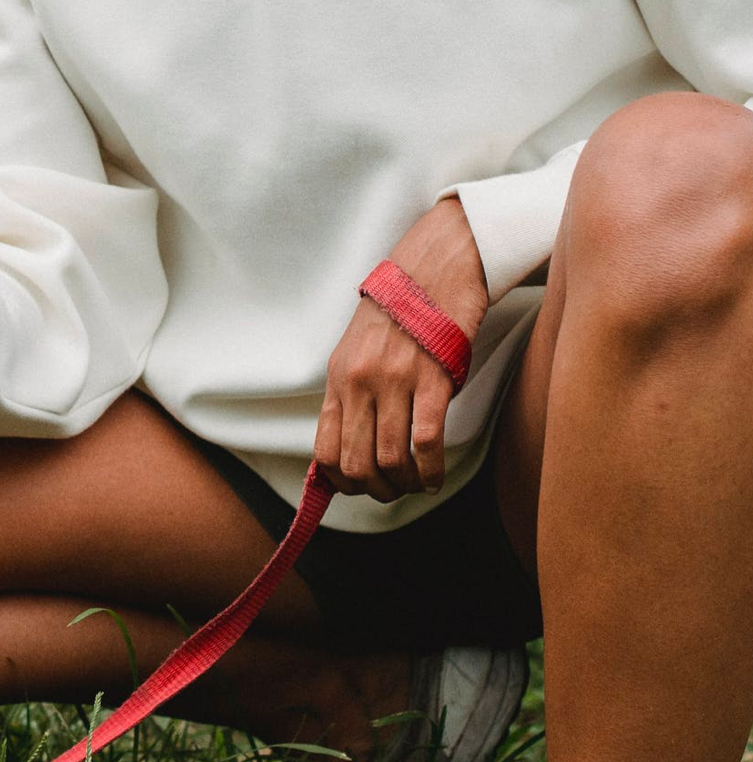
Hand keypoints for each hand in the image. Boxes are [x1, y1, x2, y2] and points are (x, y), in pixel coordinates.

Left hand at [315, 198, 490, 500]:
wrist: (432, 269)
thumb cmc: (399, 315)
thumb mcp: (357, 353)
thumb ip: (352, 396)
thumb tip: (352, 449)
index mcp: (338, 379)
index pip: (325, 450)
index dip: (341, 482)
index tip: (361, 487)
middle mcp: (359, 382)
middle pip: (356, 463)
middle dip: (376, 490)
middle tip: (394, 492)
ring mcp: (394, 381)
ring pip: (391, 459)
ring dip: (406, 485)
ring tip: (418, 486)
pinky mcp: (432, 378)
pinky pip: (425, 443)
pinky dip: (431, 471)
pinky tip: (436, 476)